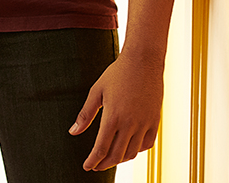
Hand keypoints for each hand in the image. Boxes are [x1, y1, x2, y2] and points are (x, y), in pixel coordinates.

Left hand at [70, 52, 164, 171]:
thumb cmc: (117, 73)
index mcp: (113, 117)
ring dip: (120, 159)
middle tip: (96, 165)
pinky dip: (137, 150)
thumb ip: (85, 114)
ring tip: (110, 158)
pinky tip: (129, 148)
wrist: (143, 61)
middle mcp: (130, 123)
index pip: (101, 148)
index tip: (87, 166)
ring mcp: (144, 123)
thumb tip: (73, 132)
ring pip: (132, 153)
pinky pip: (147, 144)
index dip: (93, 161)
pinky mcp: (155, 121)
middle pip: (116, 155)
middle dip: (104, 164)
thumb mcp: (96, 91)